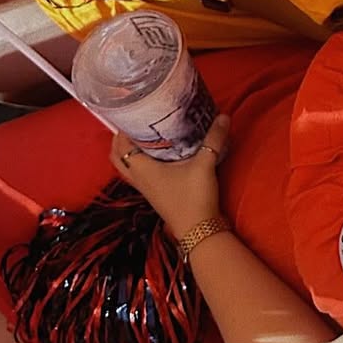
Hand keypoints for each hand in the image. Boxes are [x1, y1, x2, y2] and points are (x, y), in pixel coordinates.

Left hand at [110, 115, 229, 238]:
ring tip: (145, 136)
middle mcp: (139, 178)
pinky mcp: (156, 194)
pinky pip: (141, 174)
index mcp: (141, 169)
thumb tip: (223, 115)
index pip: (121, 145)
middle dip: (121, 139)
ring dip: (131, 152)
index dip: (122, 128)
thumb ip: (214, 138)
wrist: (199, 230)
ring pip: (128, 167)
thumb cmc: (194, 197)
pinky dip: (143, 162)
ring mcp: (146, 188)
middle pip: (118, 157)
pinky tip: (161, 154)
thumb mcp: (205, 164)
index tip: (130, 111)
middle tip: (134, 123)